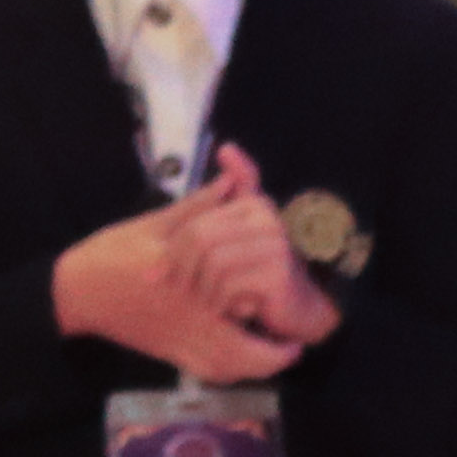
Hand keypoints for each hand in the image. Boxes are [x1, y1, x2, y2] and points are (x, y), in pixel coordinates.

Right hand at [50, 198, 306, 385]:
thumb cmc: (110, 254)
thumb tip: (232, 184)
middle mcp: (183, 315)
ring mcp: (174, 339)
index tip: (287, 290)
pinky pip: (206, 372)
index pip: (233, 291)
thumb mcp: (152, 225)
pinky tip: (244, 364)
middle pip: (235, 353)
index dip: (266, 296)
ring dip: (253, 368)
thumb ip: (196, 209)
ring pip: (223, 368)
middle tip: (292, 346)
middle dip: (270, 356)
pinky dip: (229, 372)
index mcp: (183, 278)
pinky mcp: (166, 353)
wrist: (73, 291)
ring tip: (278, 355)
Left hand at [168, 145, 343, 354]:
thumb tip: (227, 147)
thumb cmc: (260, 271)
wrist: (299, 308)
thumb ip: (229, 194)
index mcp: (254, 205)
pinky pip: (229, 284)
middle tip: (179, 291)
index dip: (171, 250)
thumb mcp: (239, 231)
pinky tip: (226, 309)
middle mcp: (267, 219)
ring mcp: (275, 246)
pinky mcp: (277, 274)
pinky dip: (220, 302)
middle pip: (199, 240)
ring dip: (201, 289)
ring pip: (211, 262)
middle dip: (181, 269)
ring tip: (205, 302)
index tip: (157, 275)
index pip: (194, 223)